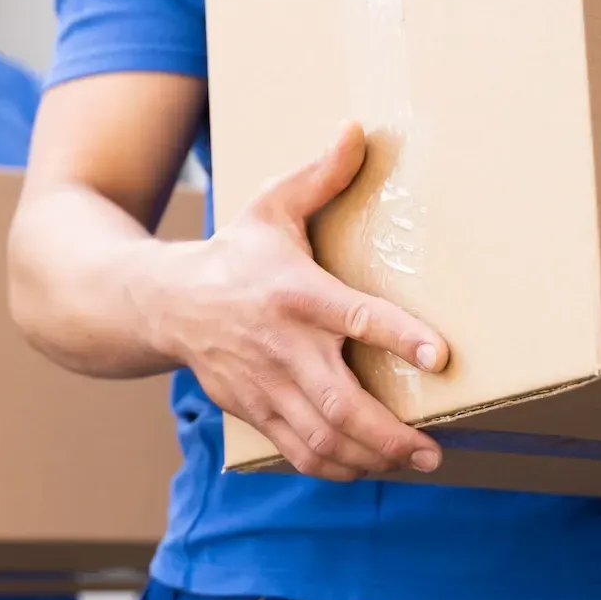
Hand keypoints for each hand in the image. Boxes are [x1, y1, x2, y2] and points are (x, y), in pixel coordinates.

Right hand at [154, 122, 448, 481]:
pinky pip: (297, 452)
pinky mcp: (254, 410)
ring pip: (321, 438)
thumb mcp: (270, 206)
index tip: (439, 356)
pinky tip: (367, 468)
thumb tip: (359, 131)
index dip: (398, 337)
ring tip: (415, 461)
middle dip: (390, 433)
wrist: (161, 303)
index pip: (354, 316)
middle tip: (433, 448)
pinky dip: (335, 467)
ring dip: (371, 458)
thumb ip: (320, 176)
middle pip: (339, 402)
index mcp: (295, 293)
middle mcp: (282, 346)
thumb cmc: (231, 253)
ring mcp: (266, 385)